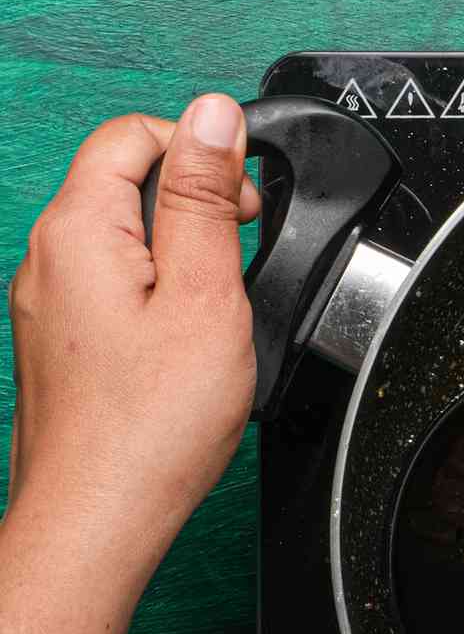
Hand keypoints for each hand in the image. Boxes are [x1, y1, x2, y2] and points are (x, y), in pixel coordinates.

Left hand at [6, 94, 260, 597]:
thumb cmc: (152, 426)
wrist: (100, 516)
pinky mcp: (60, 342)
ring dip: (177, 249)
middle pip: (121, 181)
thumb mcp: (206, 296)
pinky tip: (185, 342)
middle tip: (243, 255)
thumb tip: (214, 117)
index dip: (201, 149)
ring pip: (117, 235)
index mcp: (79, 231)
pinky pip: (109, 284)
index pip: (133, 134)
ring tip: (219, 306)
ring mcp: (47, 303)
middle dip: (192, 199)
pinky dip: (156, 290)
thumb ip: (206, 200)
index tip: (246, 201)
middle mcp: (47, 258)